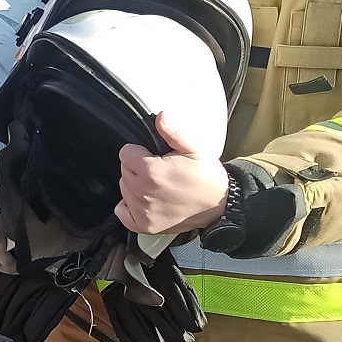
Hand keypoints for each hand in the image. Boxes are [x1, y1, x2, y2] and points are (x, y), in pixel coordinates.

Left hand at [115, 112, 228, 235]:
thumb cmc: (206, 177)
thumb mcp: (194, 149)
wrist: (219, 206)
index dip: (139, 151)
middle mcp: (143, 193)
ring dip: (135, 185)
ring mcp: (142, 211)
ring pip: (124, 189)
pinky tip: (146, 200)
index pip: (125, 153)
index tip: (153, 156)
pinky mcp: (144, 226)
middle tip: (160, 171)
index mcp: (151, 171)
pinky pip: (122, 212)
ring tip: (158, 185)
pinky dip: (130, 206)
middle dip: (138, 167)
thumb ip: (173, 132)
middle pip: (124, 170)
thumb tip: (160, 116)